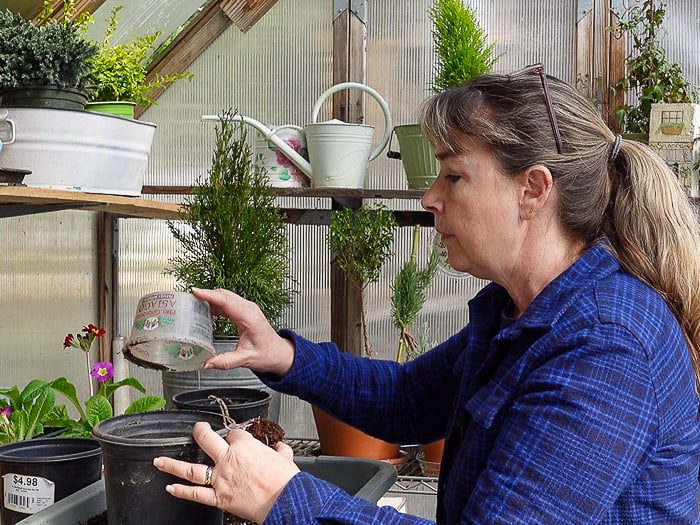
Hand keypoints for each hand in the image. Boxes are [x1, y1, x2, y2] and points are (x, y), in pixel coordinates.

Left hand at [153, 422, 299, 522]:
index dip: (236, 436)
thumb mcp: (285, 457)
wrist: (285, 501)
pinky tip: (170, 488)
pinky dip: (181, 491)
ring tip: (159, 460)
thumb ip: (279, 450)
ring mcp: (220, 478)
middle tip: (197, 429)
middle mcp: (228, 459)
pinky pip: (195, 494)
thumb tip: (279, 449)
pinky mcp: (219, 497)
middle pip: (207, 439)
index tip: (237, 440)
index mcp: (244, 445)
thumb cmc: (286, 480)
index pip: (234, 433)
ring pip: (192, 469)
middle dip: (200, 431)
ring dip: (173, 464)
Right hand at [193, 288, 294, 376]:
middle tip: (188, 298)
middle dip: (207, 294)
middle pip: (225, 295)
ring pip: (226, 297)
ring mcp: (247, 309)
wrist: (279, 353)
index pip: (227, 301)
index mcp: (250, 317)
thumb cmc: (268, 354)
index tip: (196, 292)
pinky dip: (216, 303)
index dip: (210, 295)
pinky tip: (205, 309)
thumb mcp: (246, 359)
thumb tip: (207, 363)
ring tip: (193, 302)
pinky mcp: (244, 312)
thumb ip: (226, 361)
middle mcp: (249, 309)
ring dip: (210, 298)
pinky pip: (228, 303)